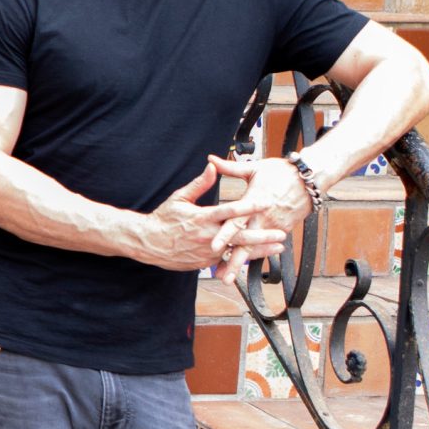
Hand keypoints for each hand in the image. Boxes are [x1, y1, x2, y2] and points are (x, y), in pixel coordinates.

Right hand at [133, 160, 288, 278]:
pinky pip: (226, 260)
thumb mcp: (179, 198)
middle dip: (262, 235)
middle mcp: (207, 236)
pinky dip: (242, 258)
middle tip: (280, 233)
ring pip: (237, 251)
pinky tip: (258, 256)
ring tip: (277, 247)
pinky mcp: (204, 263)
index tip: (265, 202)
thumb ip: (200, 184)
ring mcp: (206, 252)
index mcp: (202, 217)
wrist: (148, 244)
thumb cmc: (163, 219)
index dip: (249, 206)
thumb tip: (212, 166)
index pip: (230, 211)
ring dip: (259, 250)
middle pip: (239, 235)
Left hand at [205, 155, 314, 288]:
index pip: (236, 221)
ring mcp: (273, 226)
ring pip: (255, 248)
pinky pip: (266, 245)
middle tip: (222, 277)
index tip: (213, 248)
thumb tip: (210, 160)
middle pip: (245, 243)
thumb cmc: (281, 171)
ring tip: (229, 278)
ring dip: (242, 264)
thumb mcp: (254, 168)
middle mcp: (262, 217)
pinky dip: (255, 256)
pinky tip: (244, 268)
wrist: (310, 178)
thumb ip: (229, 168)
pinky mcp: (282, 230)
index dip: (224, 235)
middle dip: (233, 261)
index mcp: (253, 201)